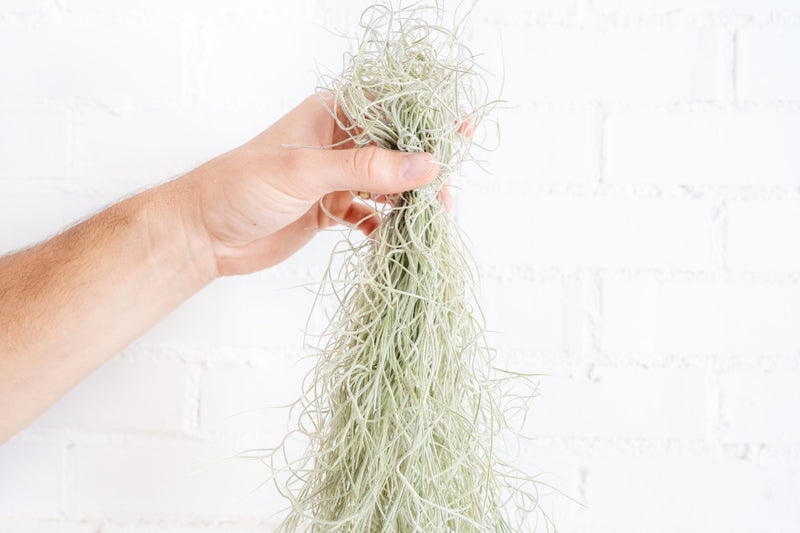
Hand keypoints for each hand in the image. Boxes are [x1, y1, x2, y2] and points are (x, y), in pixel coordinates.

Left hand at [177, 94, 439, 276]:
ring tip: (433, 216)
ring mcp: (334, 178)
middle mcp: (336, 143)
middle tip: (447, 194)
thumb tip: (427, 165)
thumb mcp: (306, 172)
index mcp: (329, 114)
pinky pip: (369, 214)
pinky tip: (396, 236)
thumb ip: (367, 168)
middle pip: (394, 150)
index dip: (425, 122)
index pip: (389, 110)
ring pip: (386, 184)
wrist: (202, 234)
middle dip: (423, 169)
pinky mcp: (329, 210)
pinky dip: (384, 225)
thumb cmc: (241, 186)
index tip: (460, 135)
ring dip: (408, 200)